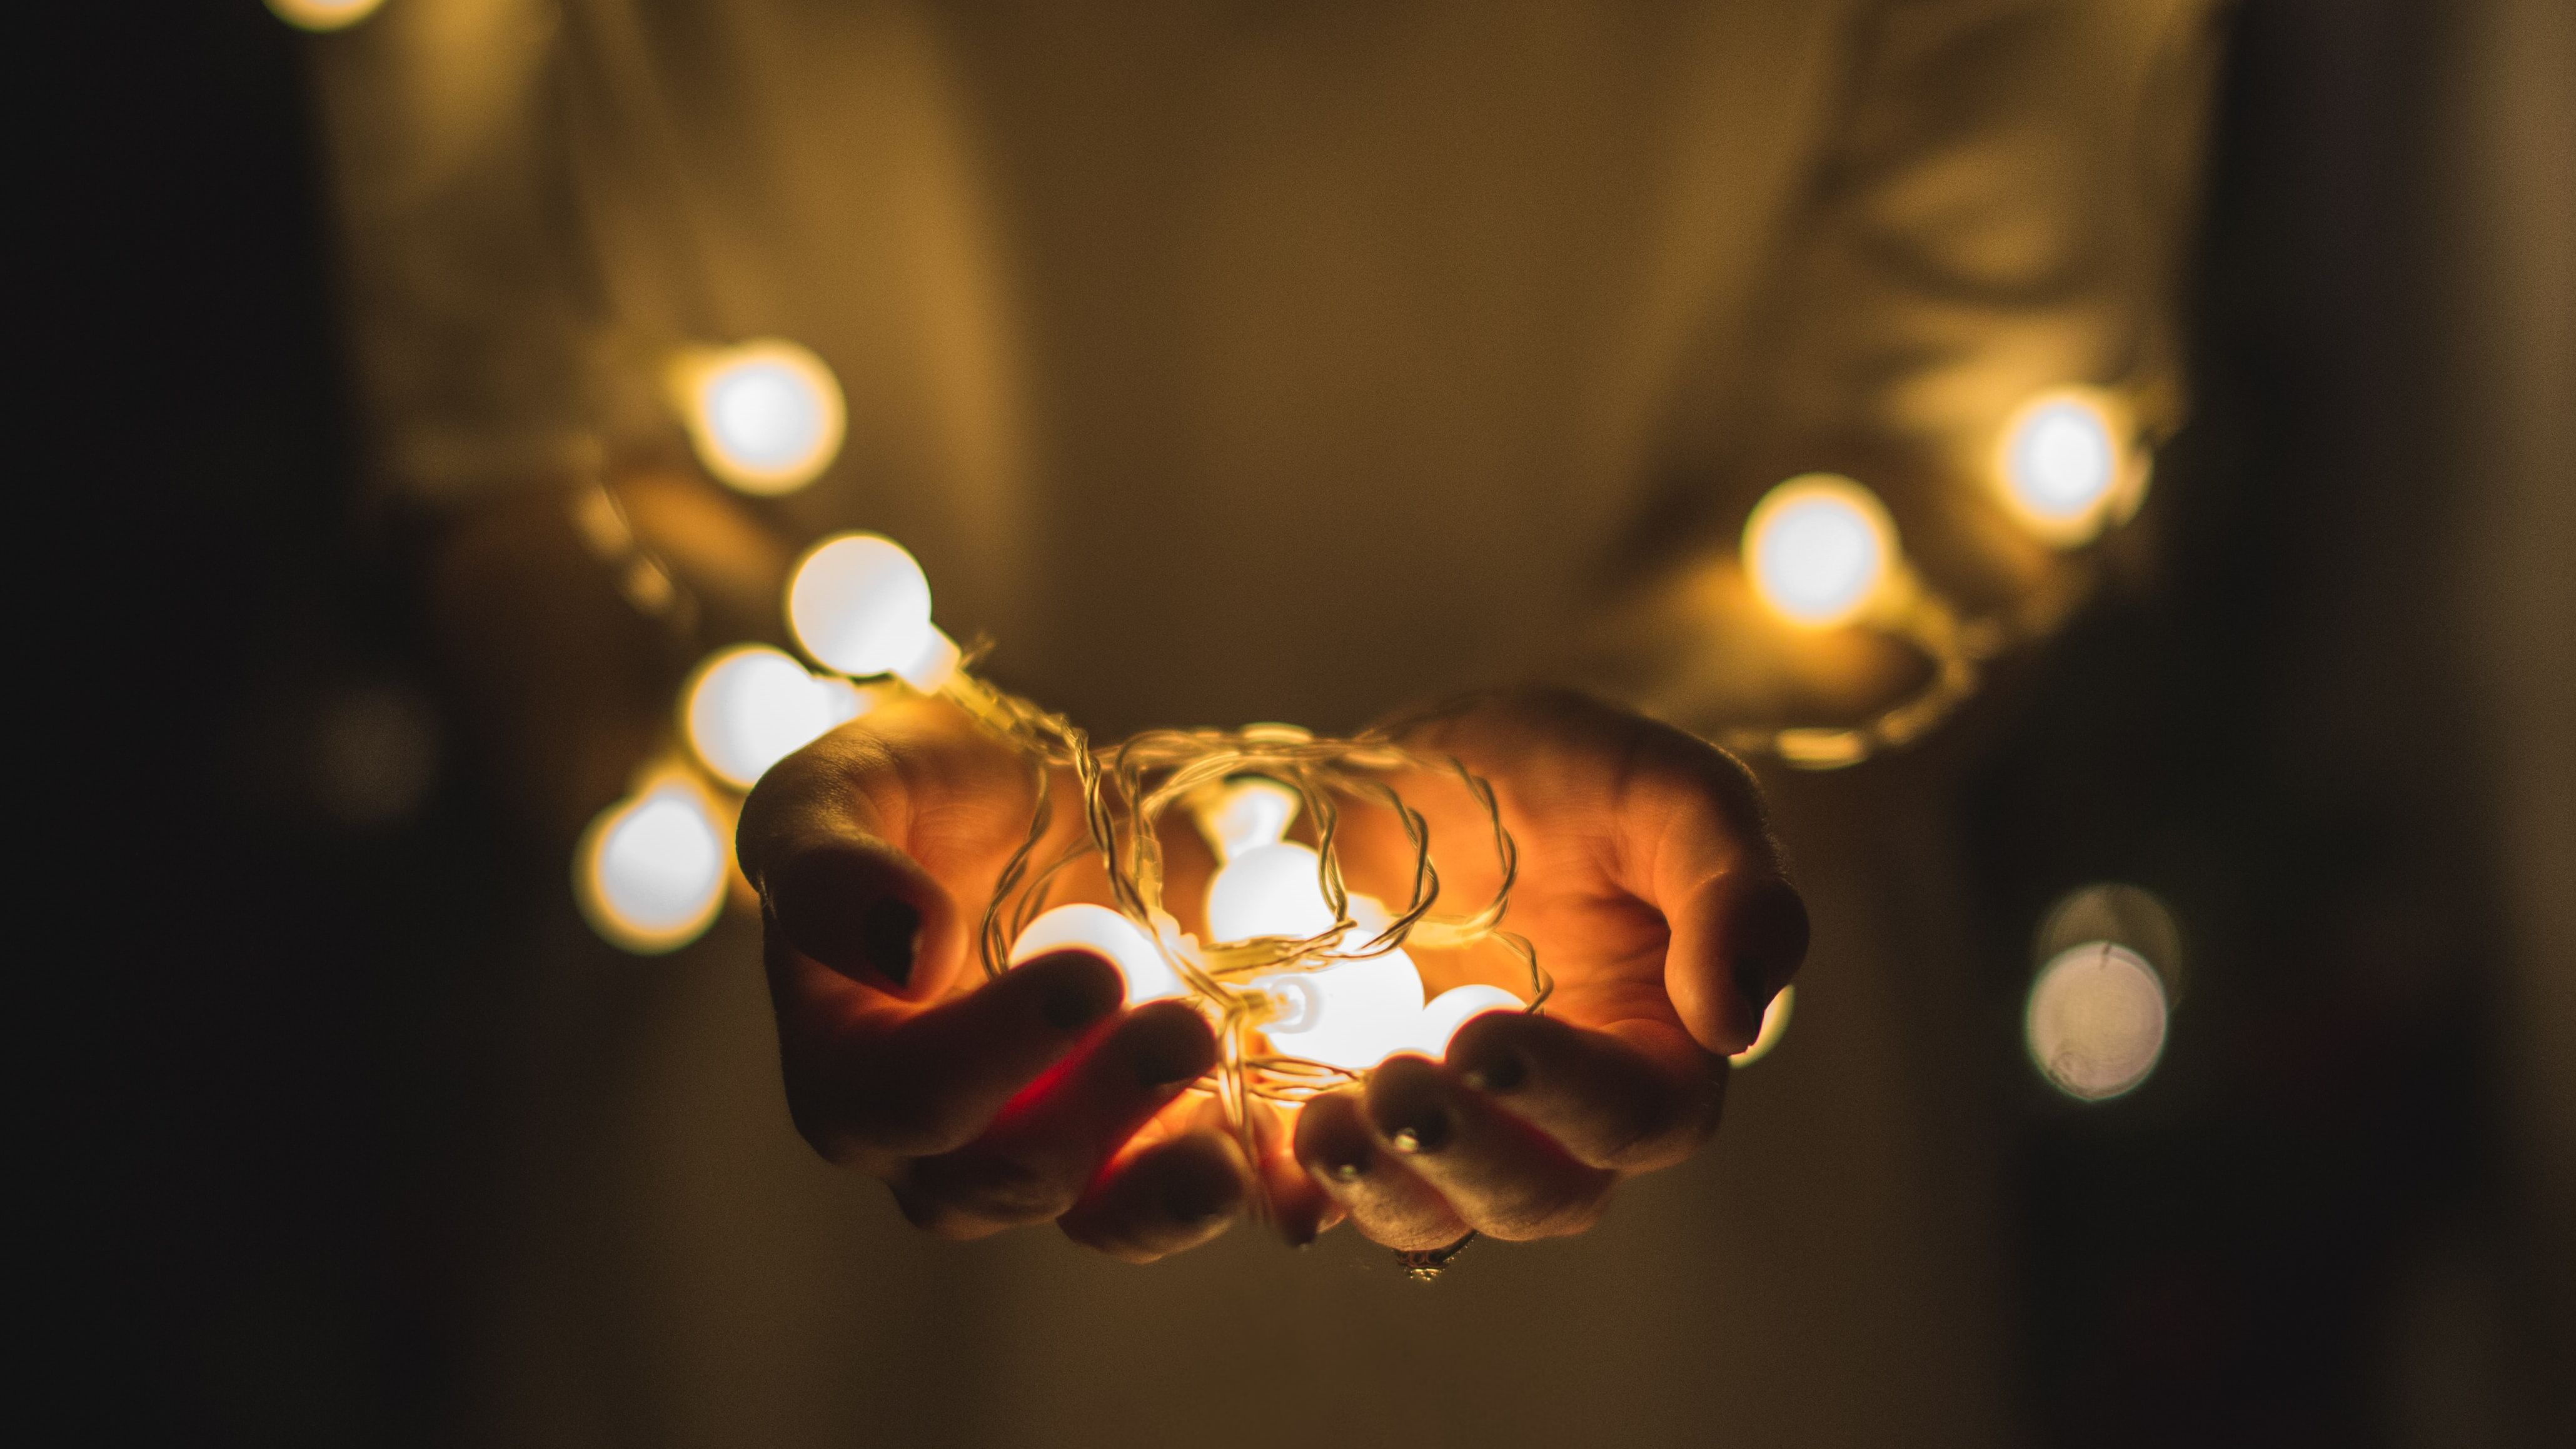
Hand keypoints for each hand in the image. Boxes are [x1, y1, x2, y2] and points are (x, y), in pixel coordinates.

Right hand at [736, 697, 1251, 1261]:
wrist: (1031, 802)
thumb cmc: (914, 794)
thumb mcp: (841, 787)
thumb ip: (829, 866)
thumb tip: (902, 949)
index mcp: (845, 1066)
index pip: (897, 1101)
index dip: (991, 1056)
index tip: (1091, 976)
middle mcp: (934, 1142)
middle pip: (998, 1178)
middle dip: (1096, 1114)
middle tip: (1186, 1028)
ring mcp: (1047, 1154)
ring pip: (1095, 1217)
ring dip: (1167, 1191)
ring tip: (1234, 1152)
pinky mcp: (1144, 1146)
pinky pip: (1192, 1196)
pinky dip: (1249, 1193)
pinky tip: (1297, 1176)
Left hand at [1281, 686, 1806, 1250]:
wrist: (1461, 762)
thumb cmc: (1588, 776)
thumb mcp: (1675, 795)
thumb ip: (1735, 892)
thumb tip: (1736, 1021)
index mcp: (1654, 1055)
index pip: (1638, 1118)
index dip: (1569, 1097)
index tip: (1489, 1038)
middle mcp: (1556, 1119)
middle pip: (1531, 1193)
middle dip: (1461, 1158)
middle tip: (1396, 1091)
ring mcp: (1449, 1124)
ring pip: (1425, 1210)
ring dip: (1373, 1188)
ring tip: (1318, 1128)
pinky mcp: (1352, 1107)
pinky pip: (1322, 1183)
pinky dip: (1286, 1185)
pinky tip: (1249, 1160)